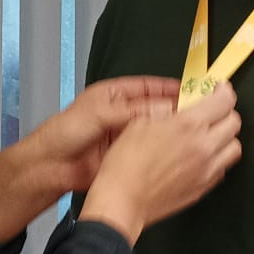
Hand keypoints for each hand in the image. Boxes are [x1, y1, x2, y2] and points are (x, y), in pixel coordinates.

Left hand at [0, 77, 180, 241]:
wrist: (50, 166)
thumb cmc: (67, 131)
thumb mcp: (100, 112)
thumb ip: (132, 110)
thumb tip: (167, 108)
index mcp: (116, 94)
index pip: (150, 87)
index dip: (172, 88)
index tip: (195, 91)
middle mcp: (124, 112)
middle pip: (157, 108)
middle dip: (177, 110)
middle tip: (202, 113)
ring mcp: (127, 135)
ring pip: (156, 130)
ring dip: (172, 131)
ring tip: (197, 132)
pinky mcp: (128, 156)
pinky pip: (150, 150)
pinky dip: (165, 150)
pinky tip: (181, 151)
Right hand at [80, 81, 240, 244]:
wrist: (123, 200)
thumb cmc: (126, 163)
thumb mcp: (140, 123)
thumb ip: (167, 111)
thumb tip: (179, 106)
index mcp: (189, 125)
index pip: (224, 101)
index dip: (224, 91)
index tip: (219, 90)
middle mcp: (204, 146)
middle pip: (234, 122)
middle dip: (225, 112)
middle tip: (212, 112)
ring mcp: (207, 169)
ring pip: (234, 147)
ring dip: (226, 137)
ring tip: (210, 135)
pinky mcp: (204, 187)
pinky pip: (223, 168)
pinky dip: (218, 159)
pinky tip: (201, 157)